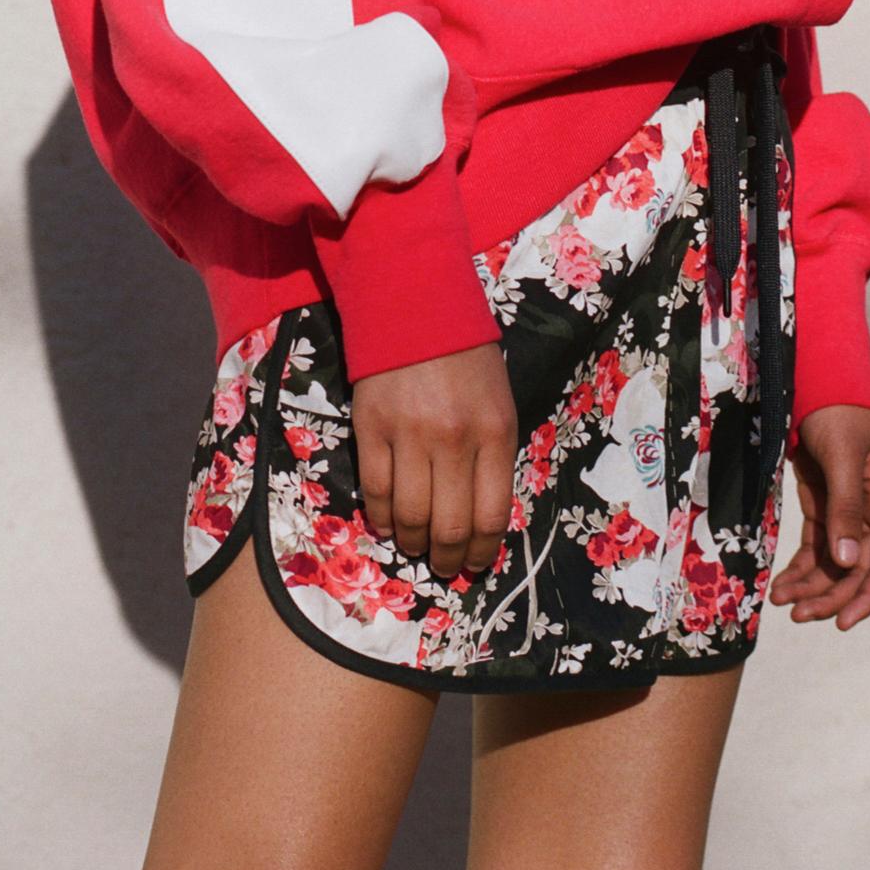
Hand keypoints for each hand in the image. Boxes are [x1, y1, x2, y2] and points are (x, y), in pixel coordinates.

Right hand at [352, 342, 516, 581]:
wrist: (416, 305)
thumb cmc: (466, 356)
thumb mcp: (498, 402)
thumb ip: (492, 455)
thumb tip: (480, 516)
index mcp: (495, 433)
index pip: (491, 514)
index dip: (481, 550)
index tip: (475, 562)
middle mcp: (454, 440)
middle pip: (449, 525)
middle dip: (447, 557)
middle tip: (444, 565)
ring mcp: (409, 436)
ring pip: (410, 516)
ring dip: (413, 543)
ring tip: (416, 546)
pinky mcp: (370, 430)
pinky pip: (375, 491)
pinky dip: (382, 518)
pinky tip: (388, 523)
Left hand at [770, 407, 869, 629]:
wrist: (819, 382)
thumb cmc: (839, 412)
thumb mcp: (843, 456)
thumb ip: (845, 507)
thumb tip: (847, 561)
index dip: (869, 596)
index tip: (843, 621)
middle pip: (859, 571)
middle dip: (831, 596)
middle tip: (798, 615)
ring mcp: (850, 513)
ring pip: (836, 565)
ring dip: (813, 587)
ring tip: (783, 603)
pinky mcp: (826, 508)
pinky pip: (817, 549)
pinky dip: (801, 569)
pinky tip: (782, 586)